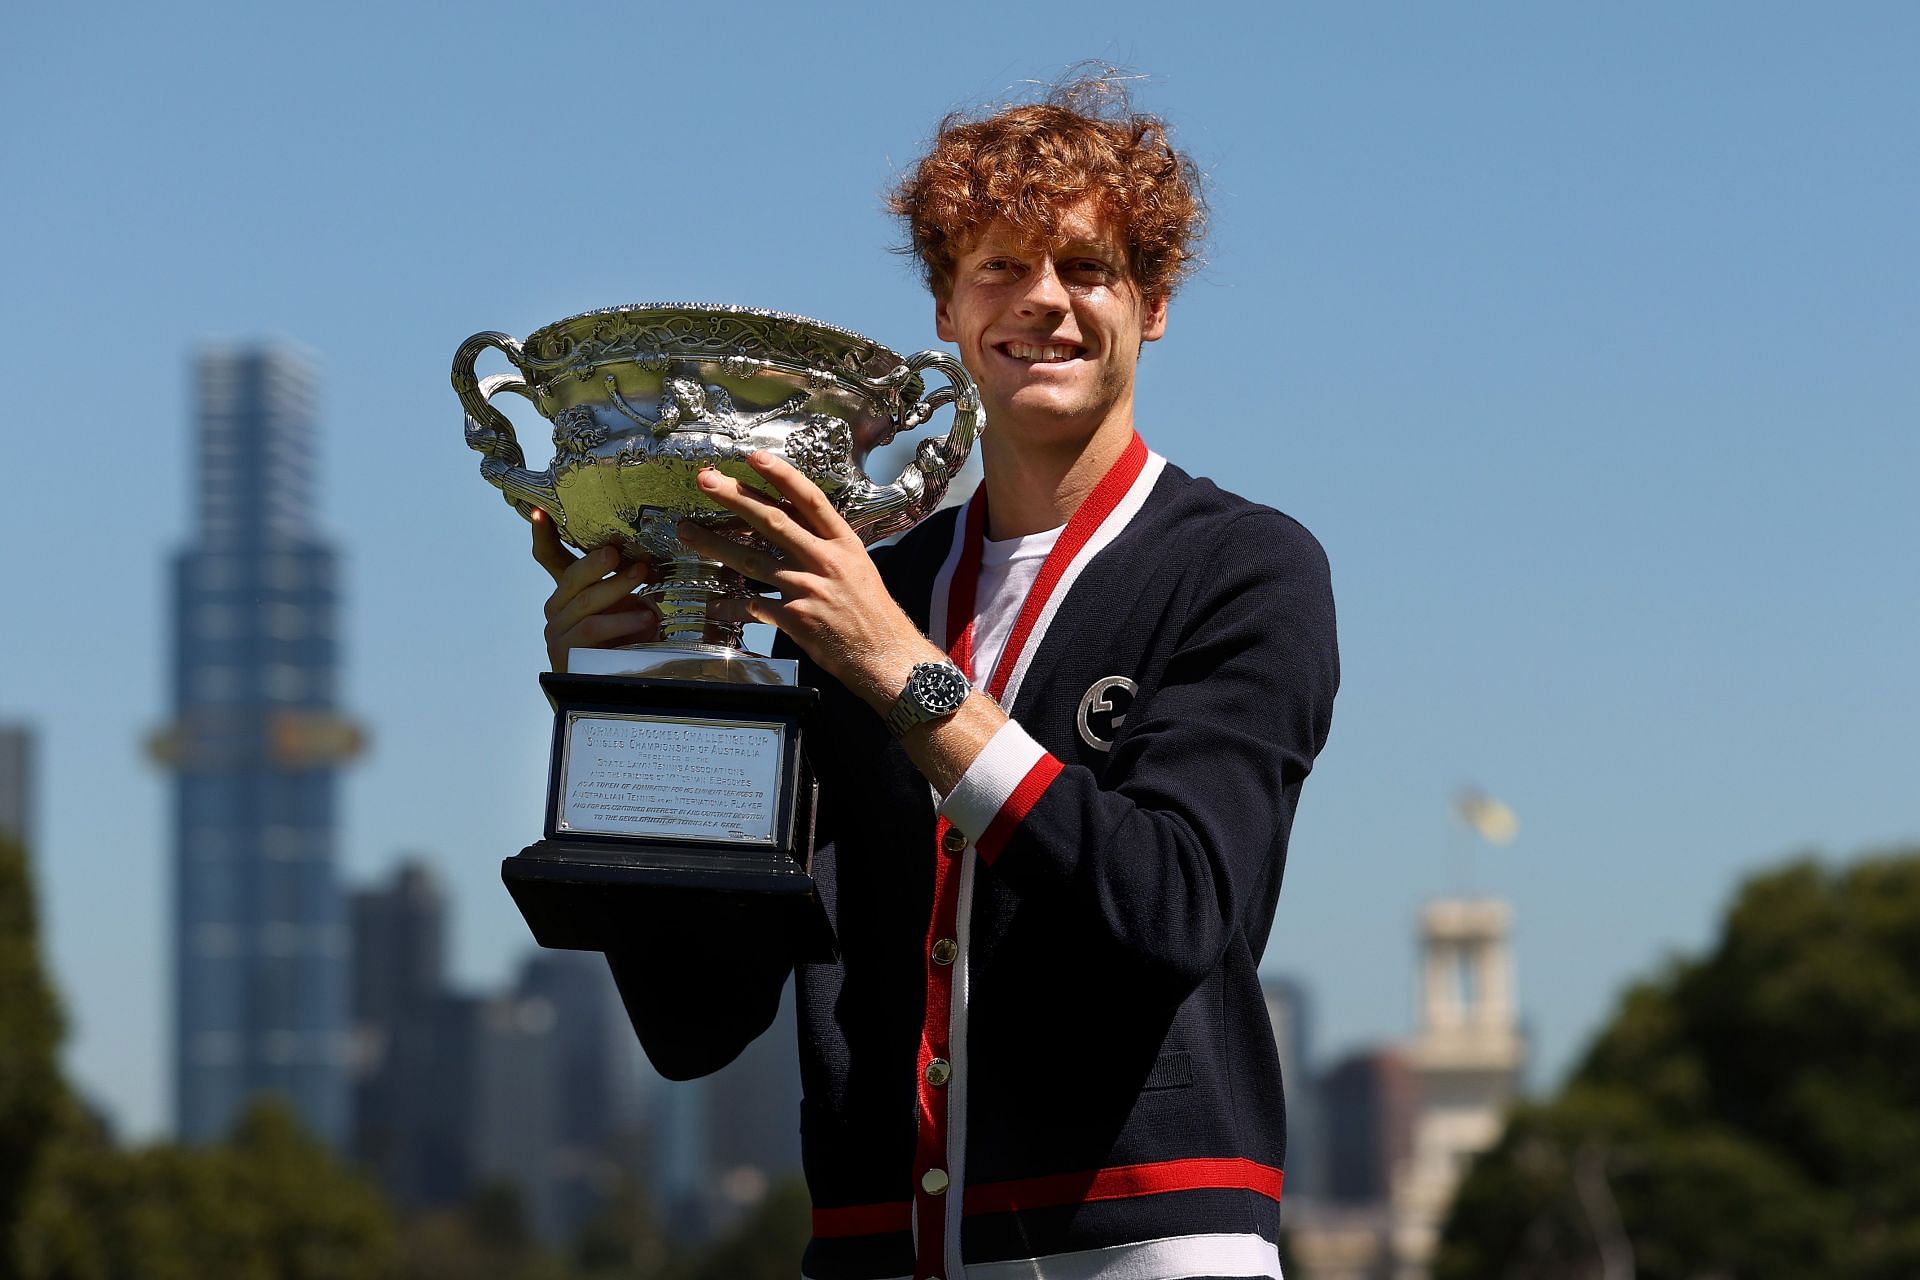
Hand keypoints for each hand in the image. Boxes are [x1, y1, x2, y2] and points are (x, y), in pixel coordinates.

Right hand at [530, 508, 656, 671]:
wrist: (618, 689)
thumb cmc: (626, 641)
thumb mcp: (629, 604)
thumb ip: (627, 581)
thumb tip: (647, 555)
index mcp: (569, 591)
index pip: (549, 557)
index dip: (543, 534)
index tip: (539, 511)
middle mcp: (557, 608)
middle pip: (571, 576)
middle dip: (598, 562)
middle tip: (624, 554)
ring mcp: (557, 631)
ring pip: (585, 603)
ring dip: (618, 590)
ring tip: (646, 581)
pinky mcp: (564, 653)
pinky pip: (591, 630)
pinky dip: (620, 621)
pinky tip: (645, 620)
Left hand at [678, 452, 941, 709]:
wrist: (887, 654)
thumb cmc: (873, 612)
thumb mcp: (858, 566)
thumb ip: (825, 545)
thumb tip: (794, 525)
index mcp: (844, 543)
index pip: (809, 500)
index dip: (781, 475)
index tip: (755, 457)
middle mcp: (825, 561)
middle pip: (773, 521)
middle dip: (735, 497)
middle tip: (706, 481)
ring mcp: (808, 589)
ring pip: (752, 560)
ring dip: (715, 544)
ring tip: (688, 531)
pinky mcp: (795, 618)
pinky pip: (754, 607)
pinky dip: (732, 606)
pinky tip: (713, 604)